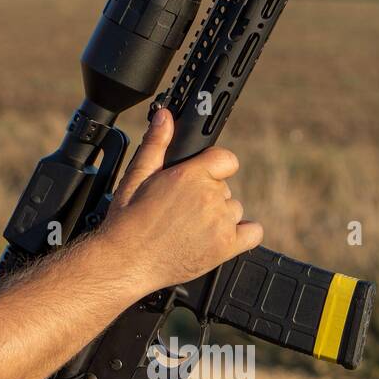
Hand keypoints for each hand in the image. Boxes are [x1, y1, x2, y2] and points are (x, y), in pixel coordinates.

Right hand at [101, 108, 262, 291]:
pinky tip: (220, 237)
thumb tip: (165, 116)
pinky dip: (242, 234)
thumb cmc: (127, 222)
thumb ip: (156, 144)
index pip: (225, 159)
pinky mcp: (227, 247)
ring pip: (233, 209)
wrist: (126, 261)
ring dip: (218, 216)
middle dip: (207, 194)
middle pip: (224, 187)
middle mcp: (209, 197)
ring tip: (190, 227)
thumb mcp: (136, 177)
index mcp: (189, 175)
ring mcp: (220, 223)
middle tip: (181, 210)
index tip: (197, 178)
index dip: (211, 167)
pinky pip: (253, 232)